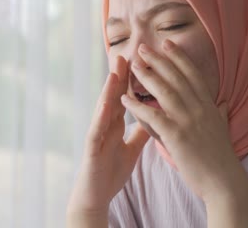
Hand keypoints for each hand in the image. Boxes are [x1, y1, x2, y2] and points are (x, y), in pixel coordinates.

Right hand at [67, 56, 149, 218]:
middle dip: (123, 75)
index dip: (136, 79)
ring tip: (117, 69)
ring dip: (109, 88)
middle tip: (131, 52)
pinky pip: (97, 130)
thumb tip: (156, 114)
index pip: (128, 96)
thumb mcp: (132, 147)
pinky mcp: (92, 149)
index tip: (146, 61)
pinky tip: (106, 103)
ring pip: (104, 108)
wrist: (96, 195)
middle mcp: (106, 125)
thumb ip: (142, 130)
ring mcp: (98, 135)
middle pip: (116, 96)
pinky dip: (101, 116)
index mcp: (117, 124)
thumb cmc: (112, 170)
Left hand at [121, 40, 247, 204]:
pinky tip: (125, 98)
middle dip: (159, 60)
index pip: (192, 75)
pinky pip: (153, 116)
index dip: (179, 57)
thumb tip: (222, 102)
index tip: (167, 43)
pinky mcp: (177, 136)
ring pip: (165, 91)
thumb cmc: (221, 157)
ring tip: (133, 65)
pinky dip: (138, 106)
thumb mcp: (222, 129)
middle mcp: (199, 108)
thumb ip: (219, 113)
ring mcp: (188, 121)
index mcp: (208, 105)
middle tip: (143, 47)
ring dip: (147, 76)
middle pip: (176, 77)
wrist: (224, 181)